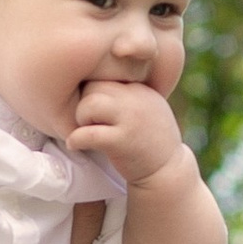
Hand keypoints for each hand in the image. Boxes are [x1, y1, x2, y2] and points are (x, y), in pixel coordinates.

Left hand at [66, 77, 189, 188]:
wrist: (167, 170)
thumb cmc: (148, 138)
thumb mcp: (143, 106)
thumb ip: (122, 92)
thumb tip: (88, 79)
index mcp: (139, 87)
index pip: (105, 73)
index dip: (93, 90)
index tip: (93, 108)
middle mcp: (136, 98)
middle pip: (93, 85)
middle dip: (84, 102)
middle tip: (88, 120)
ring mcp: (130, 119)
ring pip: (89, 104)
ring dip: (80, 118)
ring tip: (86, 130)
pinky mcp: (122, 141)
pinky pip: (88, 134)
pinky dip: (75, 139)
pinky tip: (75, 145)